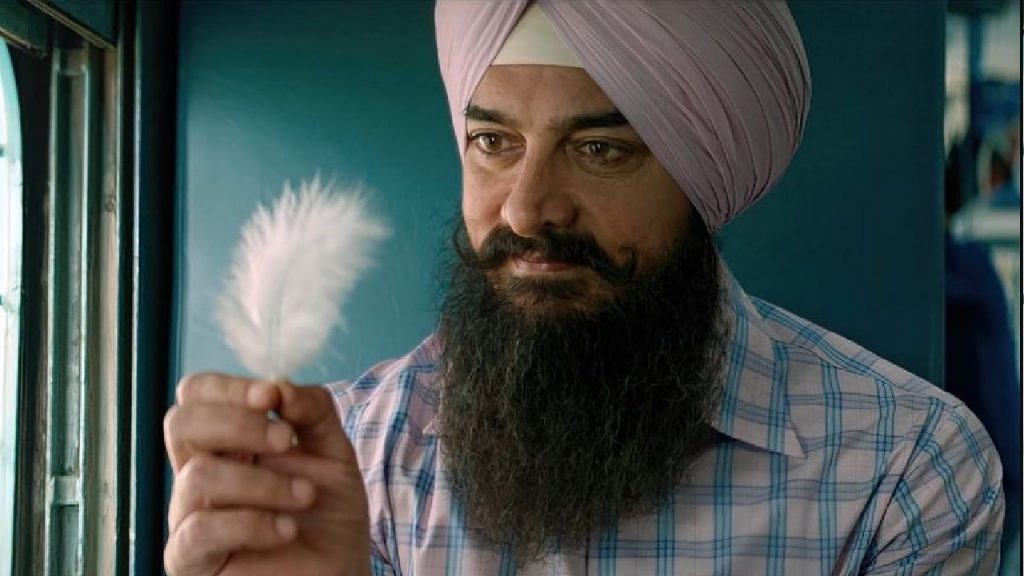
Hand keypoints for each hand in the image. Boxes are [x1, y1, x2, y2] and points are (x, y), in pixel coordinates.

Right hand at [163, 374, 370, 575]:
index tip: (271, 398)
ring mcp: (191, 514)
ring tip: (305, 497)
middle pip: (180, 423)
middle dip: (237, 423)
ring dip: (263, 482)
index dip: (229, 388)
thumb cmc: (328, 511)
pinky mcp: (191, 558)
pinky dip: (252, 524)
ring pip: (197, 476)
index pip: (198, 394)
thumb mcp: (333, 449)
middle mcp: (201, 471)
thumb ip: (313, 409)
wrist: (340, 568)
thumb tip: (278, 386)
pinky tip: (286, 530)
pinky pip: (200, 530)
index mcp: (229, 440)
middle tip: (286, 442)